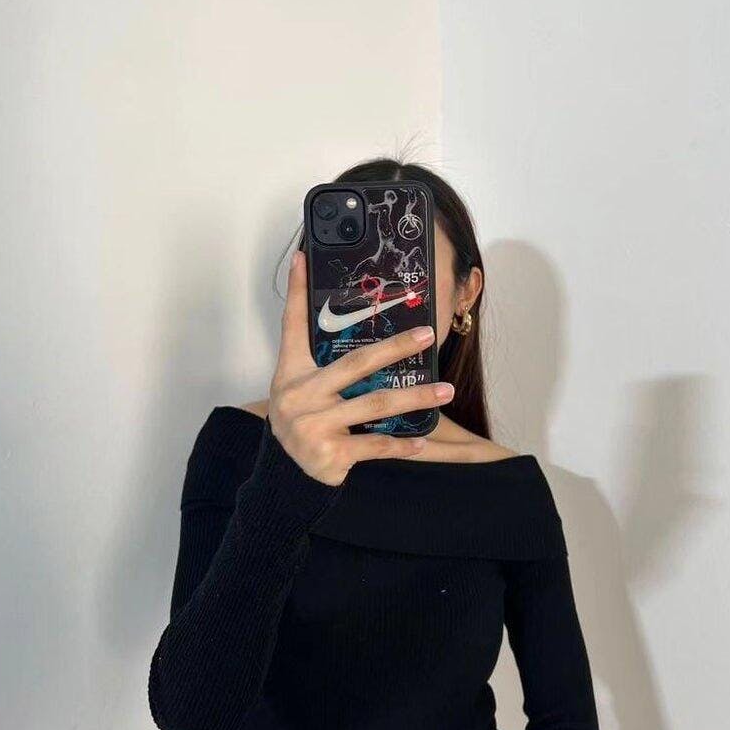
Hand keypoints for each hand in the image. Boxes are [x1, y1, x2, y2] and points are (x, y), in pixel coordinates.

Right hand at [267, 250, 454, 485]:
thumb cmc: (302, 418)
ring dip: (415, 397)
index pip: (292, 324)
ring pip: (375, 405)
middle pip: (356, 364)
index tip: (303, 257)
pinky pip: (375, 445)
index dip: (297, 291)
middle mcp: (301, 395)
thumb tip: (343, 320)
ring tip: (445, 391)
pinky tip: (423, 439)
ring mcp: (314, 426)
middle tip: (428, 335)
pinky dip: (400, 444)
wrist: (284, 471)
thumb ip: (318, 357)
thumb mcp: (299, 385)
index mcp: (293, 372)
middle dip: (395, 347)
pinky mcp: (330, 454)